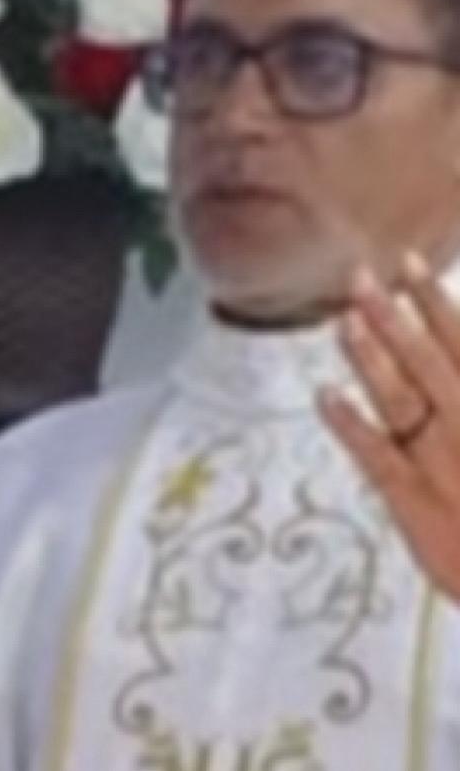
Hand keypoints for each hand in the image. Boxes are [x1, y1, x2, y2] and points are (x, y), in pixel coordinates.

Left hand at [327, 265, 459, 599]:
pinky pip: (378, 460)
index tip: (410, 263)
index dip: (435, 303)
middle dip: (394, 316)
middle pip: (429, 363)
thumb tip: (451, 355)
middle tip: (359, 275)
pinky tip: (324, 394)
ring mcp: (442, 467)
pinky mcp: (415, 507)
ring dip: (370, 359)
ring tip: (341, 320)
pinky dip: (351, 425)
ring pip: (400, 402)